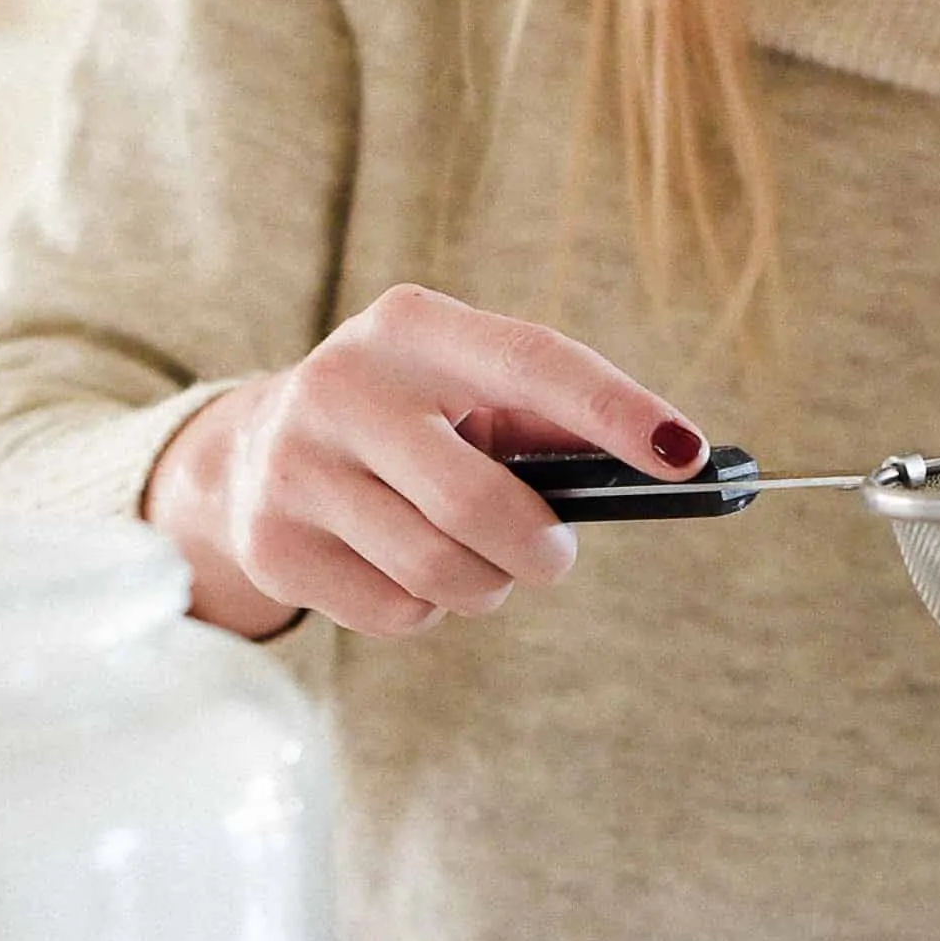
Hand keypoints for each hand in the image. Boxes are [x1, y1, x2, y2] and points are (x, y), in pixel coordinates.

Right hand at [144, 285, 708, 639]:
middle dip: (540, 550)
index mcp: (412, 329)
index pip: (531, 362)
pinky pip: (397, 612)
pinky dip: (427, 610)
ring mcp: (295, 466)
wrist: (254, 454)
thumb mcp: (468, 394)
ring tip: (470, 560)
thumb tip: (669, 462)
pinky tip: (403, 570)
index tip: (686, 455)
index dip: (615, 410)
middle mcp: (342, 385)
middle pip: (480, 505)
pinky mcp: (272, 543)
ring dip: (485, 586)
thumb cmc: (411, 426)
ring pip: (441, 572)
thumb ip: (552, 424)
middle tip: (552, 555)